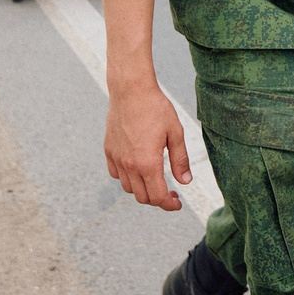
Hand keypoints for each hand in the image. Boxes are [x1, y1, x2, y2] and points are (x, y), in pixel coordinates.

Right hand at [102, 83, 190, 210]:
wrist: (131, 90)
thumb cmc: (156, 108)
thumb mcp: (175, 133)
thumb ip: (180, 160)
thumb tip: (185, 182)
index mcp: (148, 163)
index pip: (157, 197)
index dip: (169, 205)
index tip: (178, 202)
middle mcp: (129, 165)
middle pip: (142, 197)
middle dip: (158, 199)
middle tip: (171, 192)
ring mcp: (117, 158)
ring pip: (129, 188)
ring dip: (143, 189)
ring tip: (155, 179)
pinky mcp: (109, 150)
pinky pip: (116, 174)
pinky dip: (127, 178)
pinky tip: (138, 168)